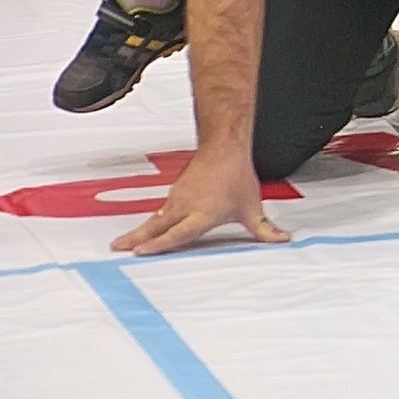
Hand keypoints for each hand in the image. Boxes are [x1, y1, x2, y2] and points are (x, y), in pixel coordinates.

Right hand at [111, 148, 290, 255]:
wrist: (224, 147)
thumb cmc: (236, 177)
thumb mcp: (252, 207)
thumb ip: (265, 229)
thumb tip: (283, 240)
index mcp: (202, 213)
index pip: (178, 233)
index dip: (159, 243)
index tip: (140, 252)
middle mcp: (185, 207)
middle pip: (156, 226)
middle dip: (136, 239)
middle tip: (116, 248)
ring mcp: (177, 199)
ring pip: (155, 219)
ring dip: (138, 232)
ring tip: (121, 243)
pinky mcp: (174, 194)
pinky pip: (160, 212)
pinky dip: (149, 222)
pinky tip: (142, 231)